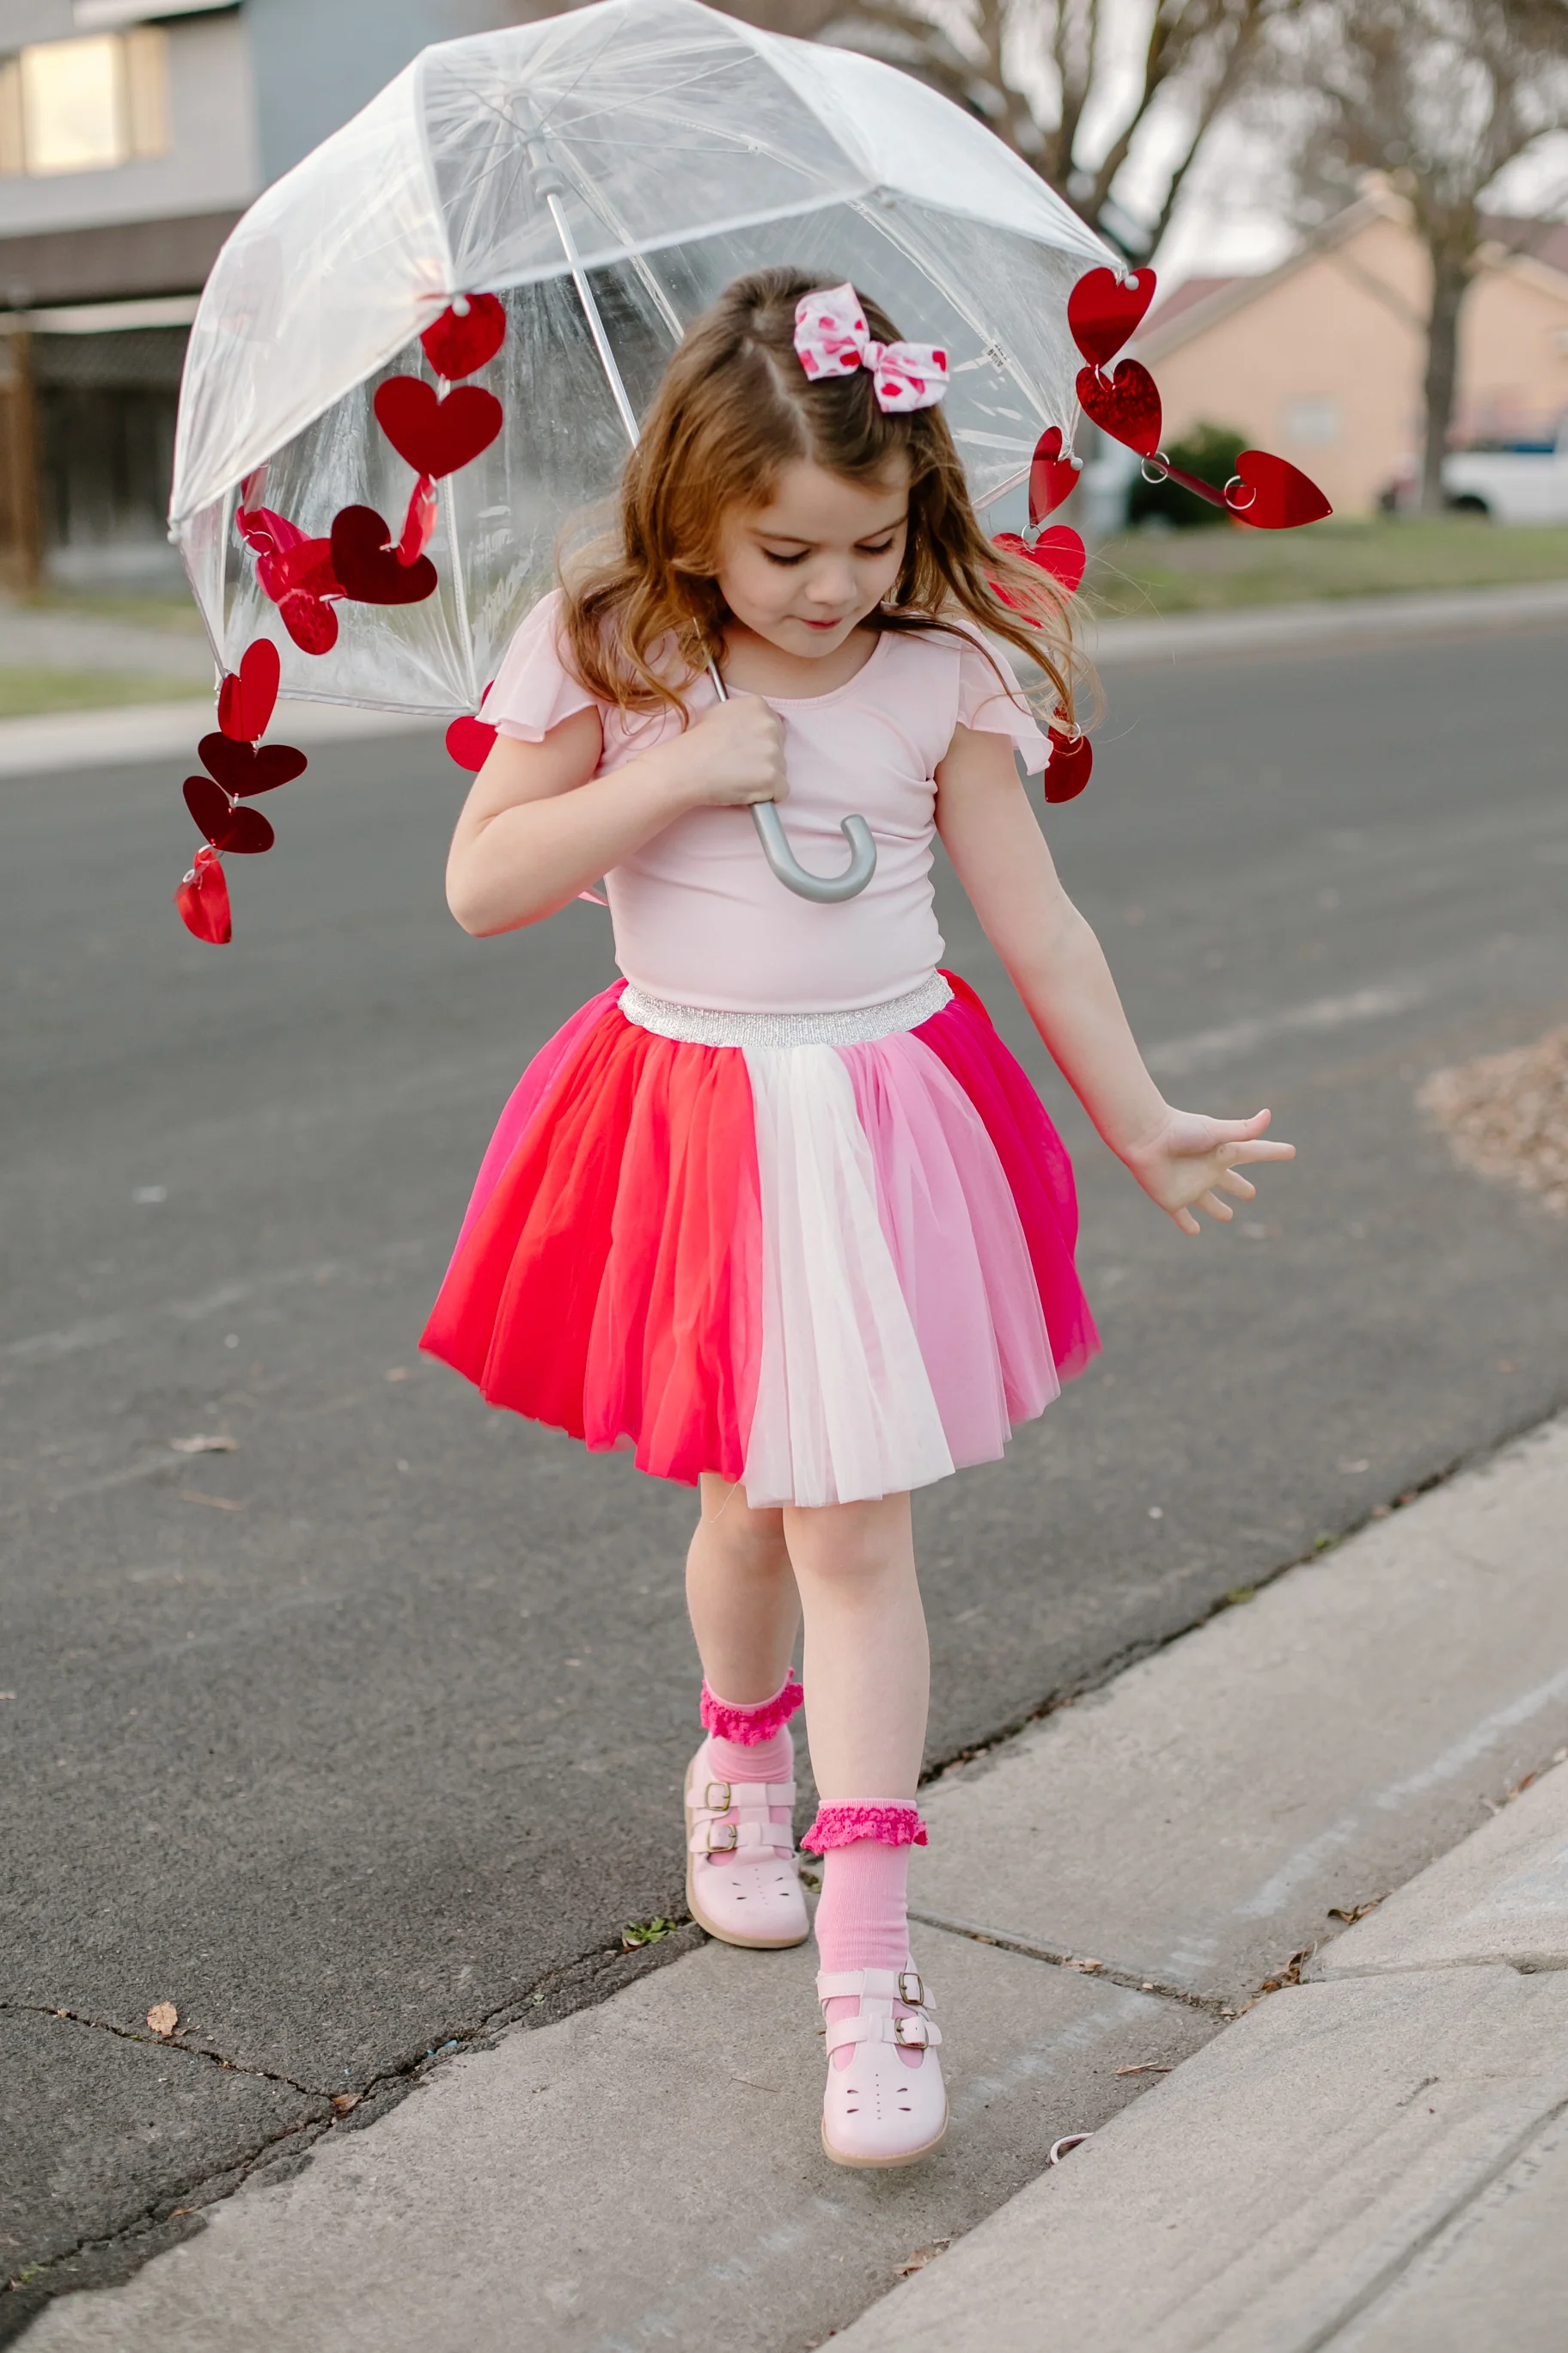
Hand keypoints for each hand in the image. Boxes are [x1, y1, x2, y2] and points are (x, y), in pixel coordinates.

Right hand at [666, 693, 787, 811]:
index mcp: (758, 706)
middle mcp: (769, 725)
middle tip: (739, 766)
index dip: (759, 743)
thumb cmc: (696, 744)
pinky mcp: (773, 777)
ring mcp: (773, 752)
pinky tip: (745, 791)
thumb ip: (743, 717)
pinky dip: (766, 796)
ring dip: (763, 778)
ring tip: (737, 778)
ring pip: (780, 771)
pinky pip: (781, 792)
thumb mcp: (719, 713)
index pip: (774, 728)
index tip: (744, 751)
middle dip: (764, 760)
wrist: (685, 767)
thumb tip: (753, 725)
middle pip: (780, 749)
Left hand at [1122, 1106, 1294, 1236]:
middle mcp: (1208, 1170)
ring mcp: (1191, 1187)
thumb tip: (1268, 1116)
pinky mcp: (1172, 1201)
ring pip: (1207, 1201)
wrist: (1145, 1138)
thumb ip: (1243, 1129)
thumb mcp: (1215, 1131)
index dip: (1272, 1152)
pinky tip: (1194, 1231)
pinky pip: (1181, 1217)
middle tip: (1251, 1193)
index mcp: (1222, 1153)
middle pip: (1229, 1181)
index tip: (1290, 1151)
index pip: (1253, 1154)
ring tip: (1227, 1215)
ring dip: (1217, 1209)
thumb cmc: (1181, 1131)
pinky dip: (1188, 1225)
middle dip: (1239, 1187)